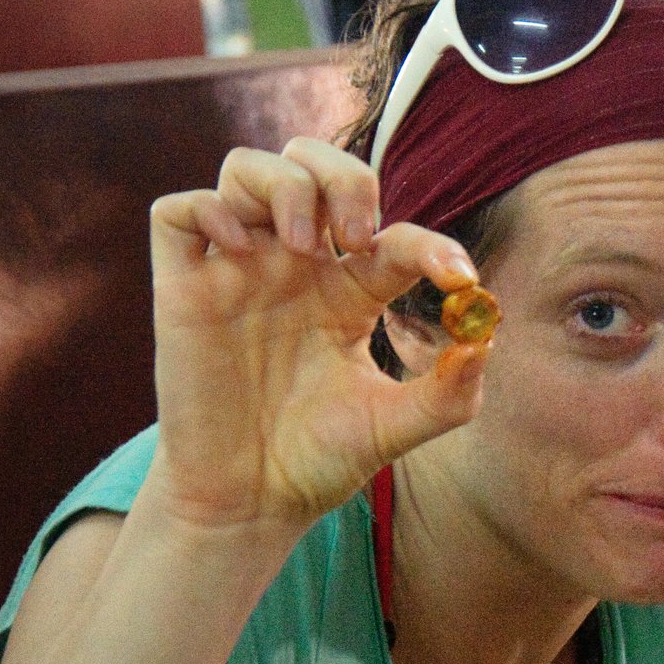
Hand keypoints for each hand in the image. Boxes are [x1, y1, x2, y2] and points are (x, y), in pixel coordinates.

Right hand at [148, 136, 488, 537]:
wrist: (251, 500)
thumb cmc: (321, 459)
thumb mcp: (395, 429)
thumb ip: (449, 392)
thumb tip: (485, 339)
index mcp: (351, 292)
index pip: (395, 236)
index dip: (433, 245)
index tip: (457, 278)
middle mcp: (295, 267)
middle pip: (315, 163)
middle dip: (345, 177)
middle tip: (356, 237)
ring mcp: (237, 270)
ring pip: (247, 168)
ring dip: (284, 184)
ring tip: (299, 243)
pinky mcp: (182, 287)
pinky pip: (178, 210)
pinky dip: (208, 208)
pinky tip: (236, 250)